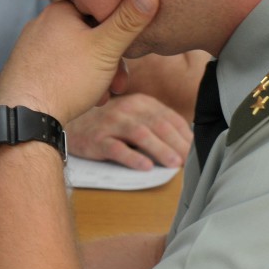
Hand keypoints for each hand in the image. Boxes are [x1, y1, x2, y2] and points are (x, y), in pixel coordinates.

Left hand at [0, 0, 158, 125]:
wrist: (23, 116)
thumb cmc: (64, 79)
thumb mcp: (105, 48)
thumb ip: (128, 21)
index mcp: (59, 9)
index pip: (99, 7)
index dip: (121, 28)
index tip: (132, 50)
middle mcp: (42, 23)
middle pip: (90, 34)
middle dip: (112, 59)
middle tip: (121, 83)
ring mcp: (33, 46)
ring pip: (78, 54)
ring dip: (98, 74)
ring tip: (105, 94)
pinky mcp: (29, 66)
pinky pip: (62, 67)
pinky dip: (78, 80)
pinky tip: (87, 99)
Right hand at [66, 94, 191, 168]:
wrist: (72, 124)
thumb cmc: (110, 124)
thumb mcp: (135, 116)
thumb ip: (157, 124)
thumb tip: (186, 144)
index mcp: (141, 102)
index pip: (170, 118)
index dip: (185, 135)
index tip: (197, 151)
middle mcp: (127, 109)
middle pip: (158, 125)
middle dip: (177, 144)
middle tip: (190, 161)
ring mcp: (111, 123)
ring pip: (140, 135)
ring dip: (160, 150)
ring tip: (174, 164)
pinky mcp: (97, 139)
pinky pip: (116, 148)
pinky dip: (132, 158)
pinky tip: (145, 167)